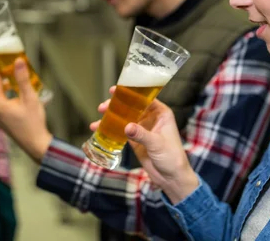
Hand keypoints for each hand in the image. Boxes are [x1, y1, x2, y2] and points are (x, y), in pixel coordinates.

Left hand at [0, 58, 51, 162]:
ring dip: (4, 82)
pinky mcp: (0, 117)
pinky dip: (6, 91)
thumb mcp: (30, 98)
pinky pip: (0, 99)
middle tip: (9, 60)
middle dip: (1, 72)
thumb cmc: (33, 122)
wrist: (35, 144)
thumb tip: (18, 60)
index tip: (1, 53)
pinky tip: (15, 86)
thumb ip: (22, 79)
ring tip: (13, 70)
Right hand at [90, 88, 198, 203]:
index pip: (144, 98)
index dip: (130, 93)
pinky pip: (121, 132)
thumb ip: (142, 135)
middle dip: (116, 107)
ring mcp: (142, 129)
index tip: (115, 91)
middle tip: (102, 108)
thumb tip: (126, 126)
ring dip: (111, 118)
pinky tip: (99, 131)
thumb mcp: (157, 144)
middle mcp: (151, 119)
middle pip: (131, 107)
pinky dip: (111, 131)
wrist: (172, 178)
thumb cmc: (172, 157)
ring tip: (97, 122)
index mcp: (161, 114)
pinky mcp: (136, 141)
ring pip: (124, 119)